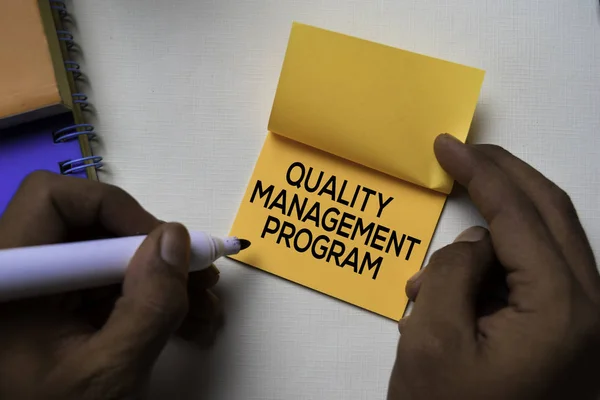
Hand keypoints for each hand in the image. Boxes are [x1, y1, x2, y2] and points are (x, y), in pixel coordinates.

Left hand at [0, 172, 221, 399]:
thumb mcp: (107, 371)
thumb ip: (147, 306)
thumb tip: (176, 237)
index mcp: (9, 278)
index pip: (54, 200)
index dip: (116, 211)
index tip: (164, 247)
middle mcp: (21, 274)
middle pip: (90, 228)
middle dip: (153, 252)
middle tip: (200, 278)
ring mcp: (41, 293)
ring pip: (107, 258)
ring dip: (161, 279)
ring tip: (205, 308)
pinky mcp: (60, 311)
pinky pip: (108, 287)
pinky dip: (149, 299)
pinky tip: (186, 321)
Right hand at [388, 135, 599, 399]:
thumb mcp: (430, 339)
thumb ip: (451, 271)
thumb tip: (476, 243)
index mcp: (561, 310)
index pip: (520, 214)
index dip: (480, 172)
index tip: (448, 146)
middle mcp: (590, 311)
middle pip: (550, 213)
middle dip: (504, 176)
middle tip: (464, 154)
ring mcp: (585, 325)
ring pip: (546, 243)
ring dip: (495, 231)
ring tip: (435, 269)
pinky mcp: (571, 335)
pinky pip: (537, 277)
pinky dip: (498, 267)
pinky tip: (454, 293)